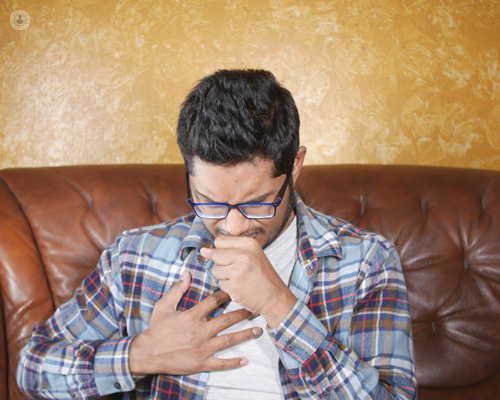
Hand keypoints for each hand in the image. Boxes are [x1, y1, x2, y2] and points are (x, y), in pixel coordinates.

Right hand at [129, 272, 261, 375]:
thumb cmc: (155, 330)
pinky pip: (220, 363)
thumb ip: (177, 290)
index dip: (225, 295)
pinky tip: (245, 360)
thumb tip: (187, 274)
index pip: (214, 301)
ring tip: (258, 330)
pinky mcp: (201, 363)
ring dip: (245, 334)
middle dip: (243, 313)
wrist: (147, 354)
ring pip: (229, 340)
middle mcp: (200, 331)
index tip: (235, 291)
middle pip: (227, 320)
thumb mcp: (163, 306)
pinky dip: (233, 362)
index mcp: (192, 316)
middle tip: (255, 309)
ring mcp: (202, 348)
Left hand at [200, 236, 296, 327]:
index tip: (234, 257)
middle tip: (239, 269)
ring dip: (224, 276)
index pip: (219, 241)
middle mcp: (244, 255)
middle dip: (222, 264)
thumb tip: (202, 251)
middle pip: (216, 255)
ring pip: (215, 270)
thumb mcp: (250, 255)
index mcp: (249, 243)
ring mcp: (238, 271)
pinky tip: (241, 287)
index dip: (223, 250)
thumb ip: (226, 250)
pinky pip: (220, 283)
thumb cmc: (261, 274)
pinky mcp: (234, 286)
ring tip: (240, 278)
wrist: (275, 296)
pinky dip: (228, 287)